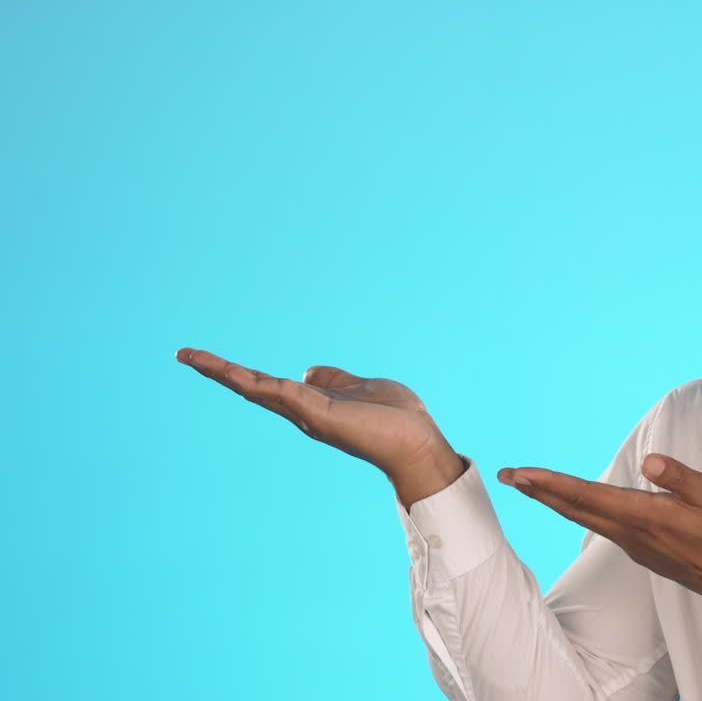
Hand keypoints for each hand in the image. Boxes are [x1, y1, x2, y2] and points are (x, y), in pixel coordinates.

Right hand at [174, 347, 457, 477]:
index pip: (268, 386)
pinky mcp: (317, 413)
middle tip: (185, 355)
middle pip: (252, 388)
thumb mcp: (362, 388)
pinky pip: (279, 391)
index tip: (210, 361)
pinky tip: (229, 371)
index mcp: (312, 406)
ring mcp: (307, 414)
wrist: (418, 443)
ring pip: (256, 388)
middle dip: (219, 371)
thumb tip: (310, 371)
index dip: (240, 373)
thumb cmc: (397, 419)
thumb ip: (336, 380)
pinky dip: (253, 381)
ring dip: (223, 372)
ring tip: (191, 357)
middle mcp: (302, 413)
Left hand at [498, 454, 701, 628]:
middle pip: (575, 508)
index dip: (552, 484)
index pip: (588, 496)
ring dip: (554, 500)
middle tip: (508, 475)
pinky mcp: (641, 548)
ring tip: (530, 484)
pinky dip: (577, 508)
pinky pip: (600, 524)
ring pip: (585, 517)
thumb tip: (649, 461)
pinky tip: (572, 501)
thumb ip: (681, 478)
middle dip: (539, 491)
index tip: (522, 474)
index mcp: (647, 516)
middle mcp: (632, 532)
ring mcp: (634, 543)